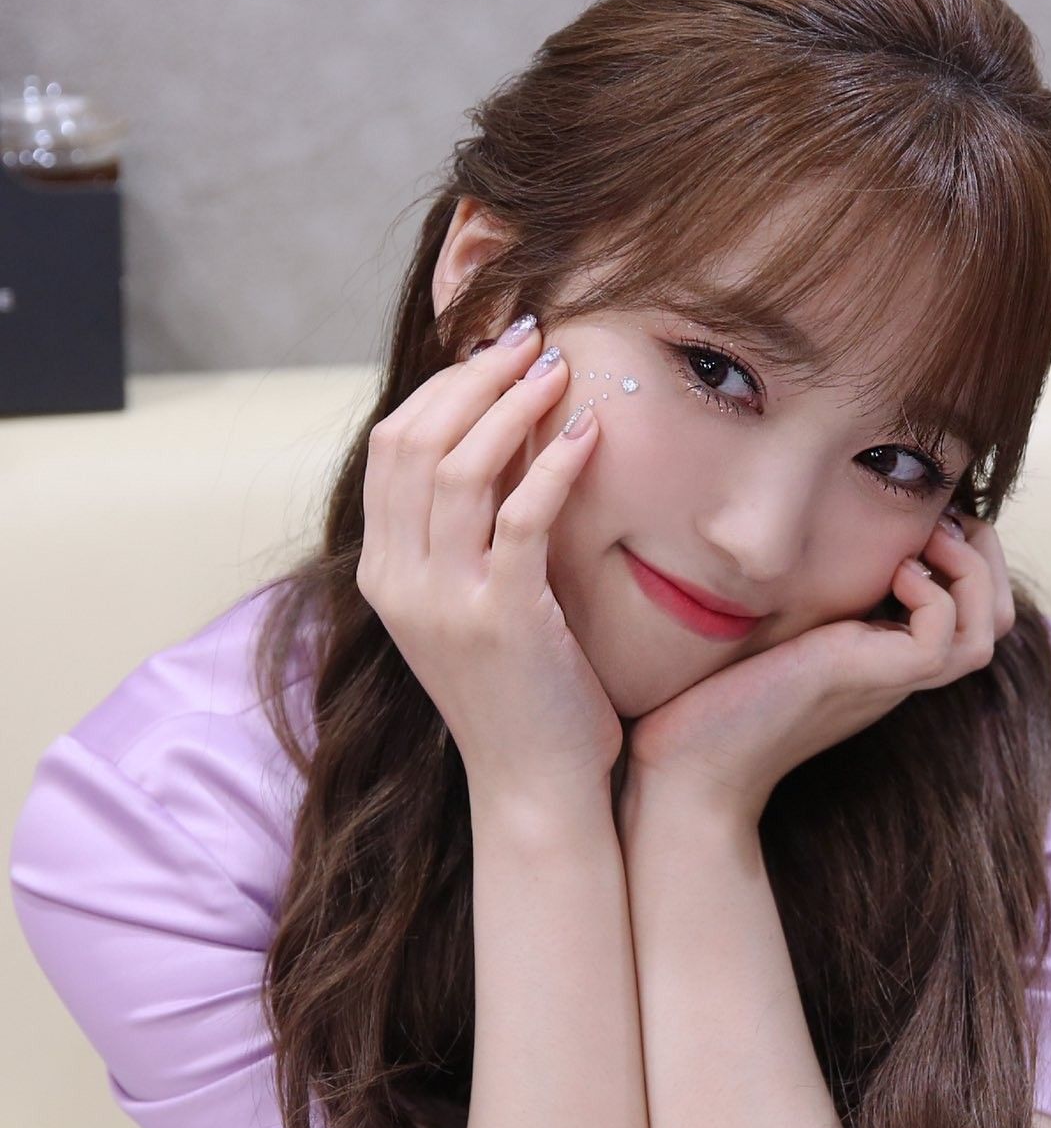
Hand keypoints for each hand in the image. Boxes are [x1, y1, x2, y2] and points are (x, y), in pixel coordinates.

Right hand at [356, 314, 624, 807]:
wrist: (534, 789)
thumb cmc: (522, 694)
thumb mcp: (472, 605)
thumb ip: (466, 535)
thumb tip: (501, 439)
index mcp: (384, 573)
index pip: (390, 446)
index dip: (442, 386)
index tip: (495, 350)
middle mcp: (399, 582)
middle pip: (414, 440)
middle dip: (473, 376)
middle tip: (529, 338)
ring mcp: (443, 601)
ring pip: (459, 466)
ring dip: (512, 404)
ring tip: (559, 368)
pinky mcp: (501, 619)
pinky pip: (520, 516)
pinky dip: (554, 464)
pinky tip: (589, 434)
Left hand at [625, 510, 1016, 826]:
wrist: (693, 765)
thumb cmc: (716, 699)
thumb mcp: (773, 630)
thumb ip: (802, 596)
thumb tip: (797, 532)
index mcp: (883, 659)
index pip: (970, 611)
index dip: (967, 557)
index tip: (923, 521)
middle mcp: (897, 672)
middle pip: (995, 620)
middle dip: (986, 556)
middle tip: (939, 523)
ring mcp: (889, 680)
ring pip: (985, 632)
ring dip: (971, 572)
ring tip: (926, 542)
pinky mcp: (872, 680)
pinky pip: (943, 638)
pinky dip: (934, 595)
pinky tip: (892, 573)